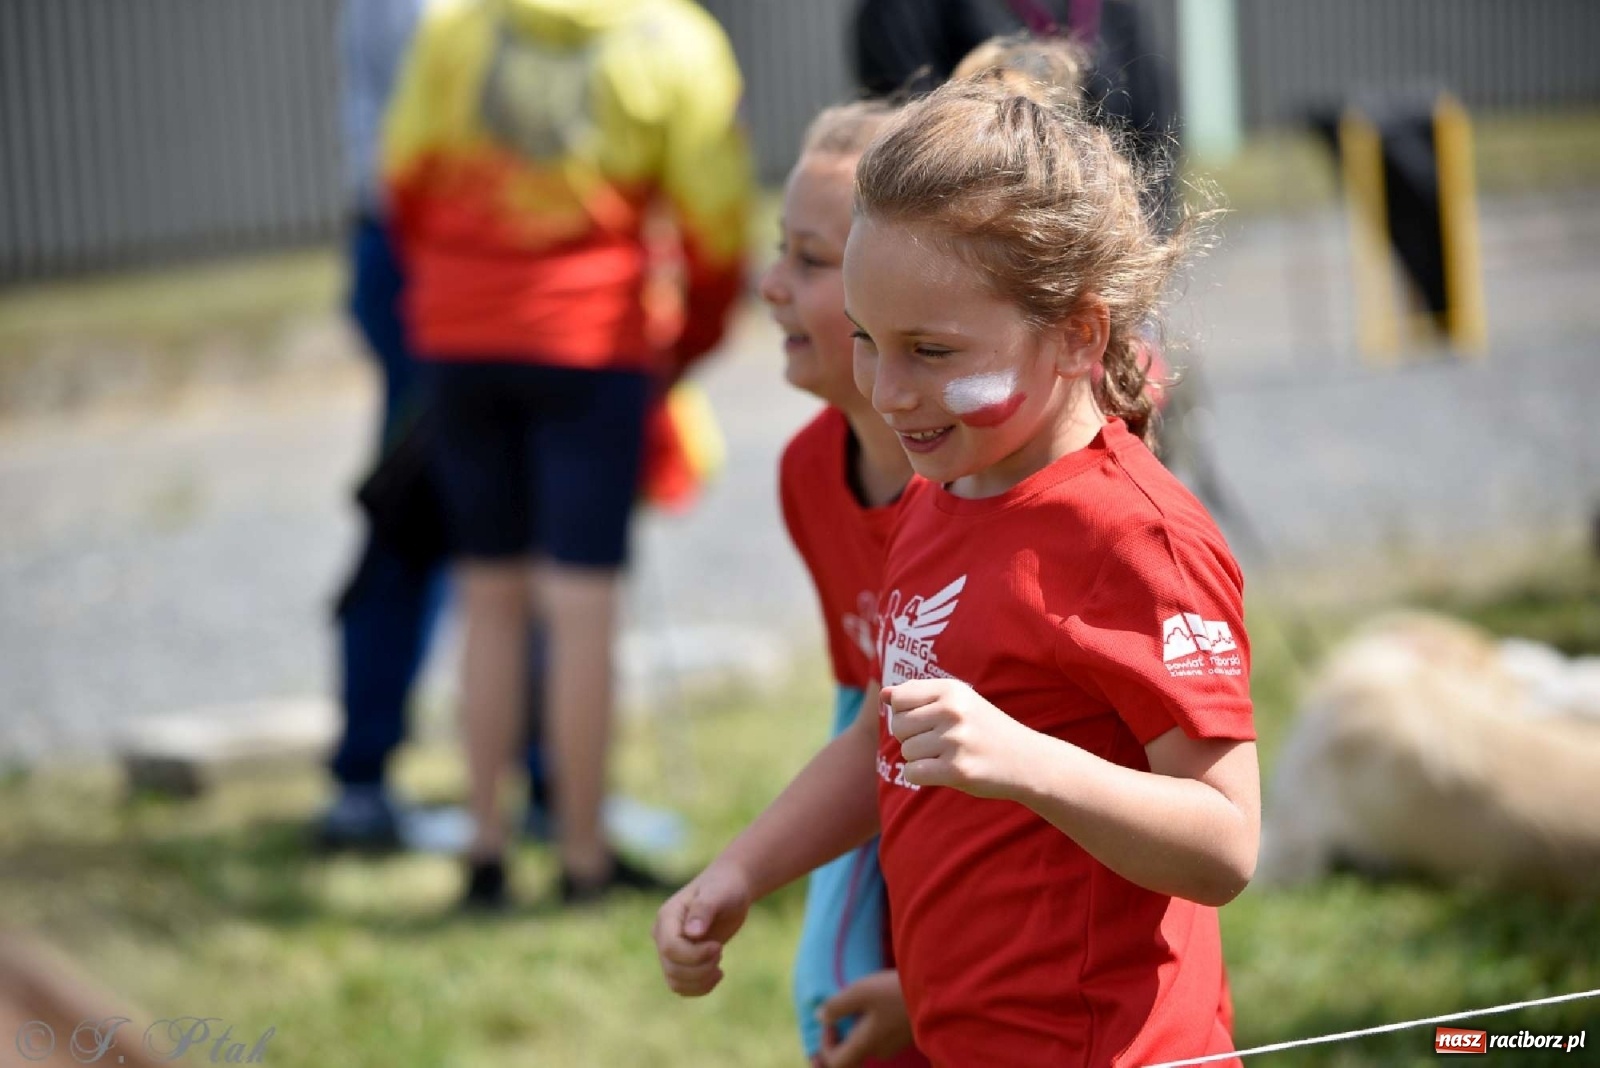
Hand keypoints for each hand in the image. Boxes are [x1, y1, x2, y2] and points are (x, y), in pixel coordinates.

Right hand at [652, 861, 752, 996]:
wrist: (731, 889)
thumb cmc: (725, 887)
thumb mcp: (718, 894)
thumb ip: (704, 910)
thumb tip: (692, 933)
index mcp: (667, 917)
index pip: (670, 949)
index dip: (695, 956)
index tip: (719, 947)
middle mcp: (662, 935)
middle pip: (672, 968)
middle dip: (701, 968)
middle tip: (720, 950)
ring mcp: (670, 950)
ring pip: (675, 982)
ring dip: (701, 980)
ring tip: (719, 966)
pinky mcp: (681, 961)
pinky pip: (682, 986)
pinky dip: (700, 987)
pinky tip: (718, 973)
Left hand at [817, 970, 914, 1067]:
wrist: (938, 994)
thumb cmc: (896, 992)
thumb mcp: (861, 992)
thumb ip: (837, 1006)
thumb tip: (820, 1017)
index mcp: (866, 1044)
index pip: (836, 1063)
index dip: (825, 1046)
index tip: (830, 1021)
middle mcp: (879, 1051)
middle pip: (851, 1057)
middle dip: (838, 1041)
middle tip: (833, 1021)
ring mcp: (894, 1045)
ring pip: (866, 1046)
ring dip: (855, 1031)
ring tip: (854, 1009)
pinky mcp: (904, 1036)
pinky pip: (879, 1038)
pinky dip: (869, 1027)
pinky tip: (873, 1008)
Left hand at [883, 677, 1035, 798]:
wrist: (1026, 760)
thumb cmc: (984, 729)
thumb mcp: (958, 701)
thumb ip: (919, 695)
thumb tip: (884, 694)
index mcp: (951, 690)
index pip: (898, 699)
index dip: (904, 713)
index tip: (925, 721)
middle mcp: (952, 711)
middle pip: (898, 727)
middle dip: (910, 738)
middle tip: (937, 742)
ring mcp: (955, 740)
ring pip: (906, 752)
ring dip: (920, 759)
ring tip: (947, 756)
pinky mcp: (957, 770)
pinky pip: (913, 773)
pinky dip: (921, 776)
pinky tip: (942, 771)